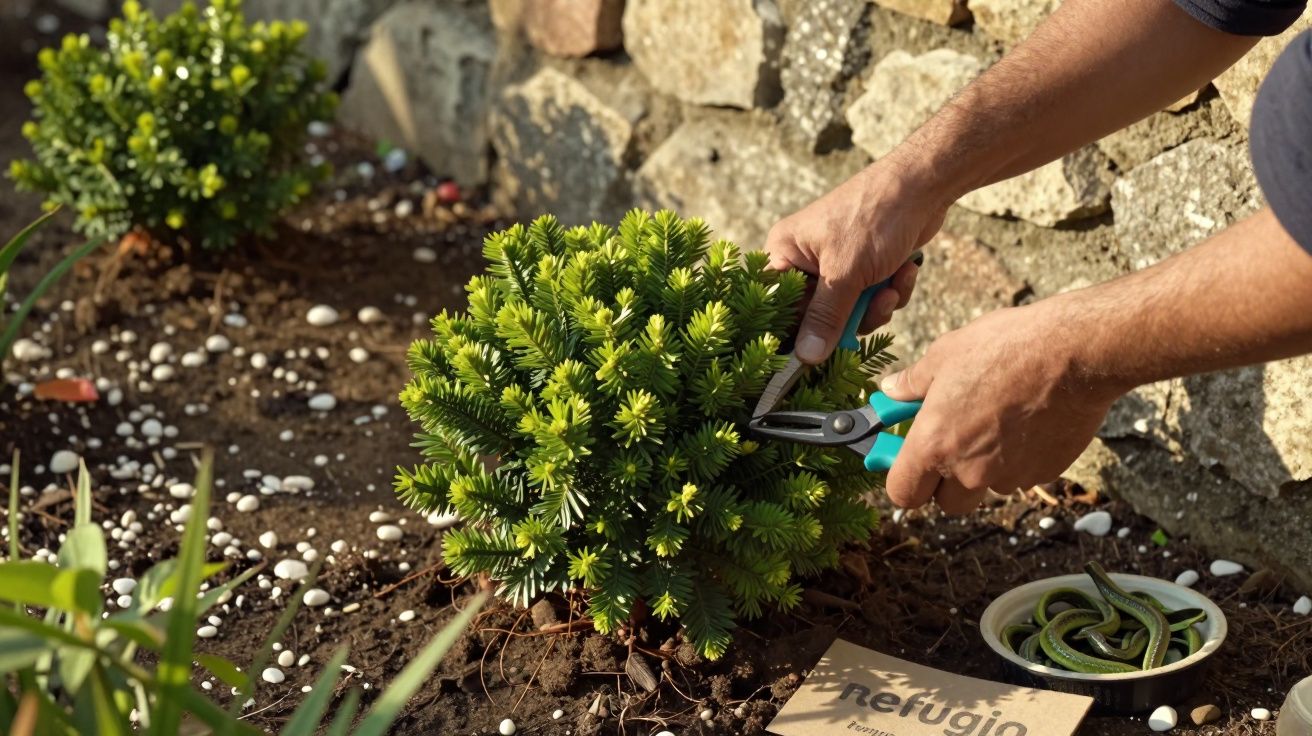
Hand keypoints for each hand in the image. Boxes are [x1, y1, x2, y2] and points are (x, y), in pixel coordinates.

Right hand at [766, 163, 947, 363]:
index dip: (797, 329)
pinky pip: (870, 299)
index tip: (816, 350)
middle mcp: (806, 258)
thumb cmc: (874, 218)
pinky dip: (891, 291)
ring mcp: (837, 263)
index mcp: (785, 252)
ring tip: (891, 285)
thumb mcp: (845, 273)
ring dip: (876, 305)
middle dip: (852, 315)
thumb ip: (825, 318)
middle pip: (817, 315)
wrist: (923, 186)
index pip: (778, 304)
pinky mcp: (865, 266)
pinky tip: (905, 270)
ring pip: (849, 311)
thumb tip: (805, 358)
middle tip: (873, 304)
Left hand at [877, 302, 1125, 514]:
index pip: (903, 494)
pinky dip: (1018, 458)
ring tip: (997, 421)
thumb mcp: (944, 355)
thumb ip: (912, 383)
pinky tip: (1026, 421)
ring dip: (985, 468)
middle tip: (954, 442)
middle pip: (947, 502)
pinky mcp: (1044, 472)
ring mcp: (1009, 476)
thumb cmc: (1003, 348)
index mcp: (934, 445)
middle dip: (946, 480)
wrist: (1073, 352)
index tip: (909, 461)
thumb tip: (890, 391)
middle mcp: (968, 471)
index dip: (904, 481)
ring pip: (986, 487)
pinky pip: (1021, 475)